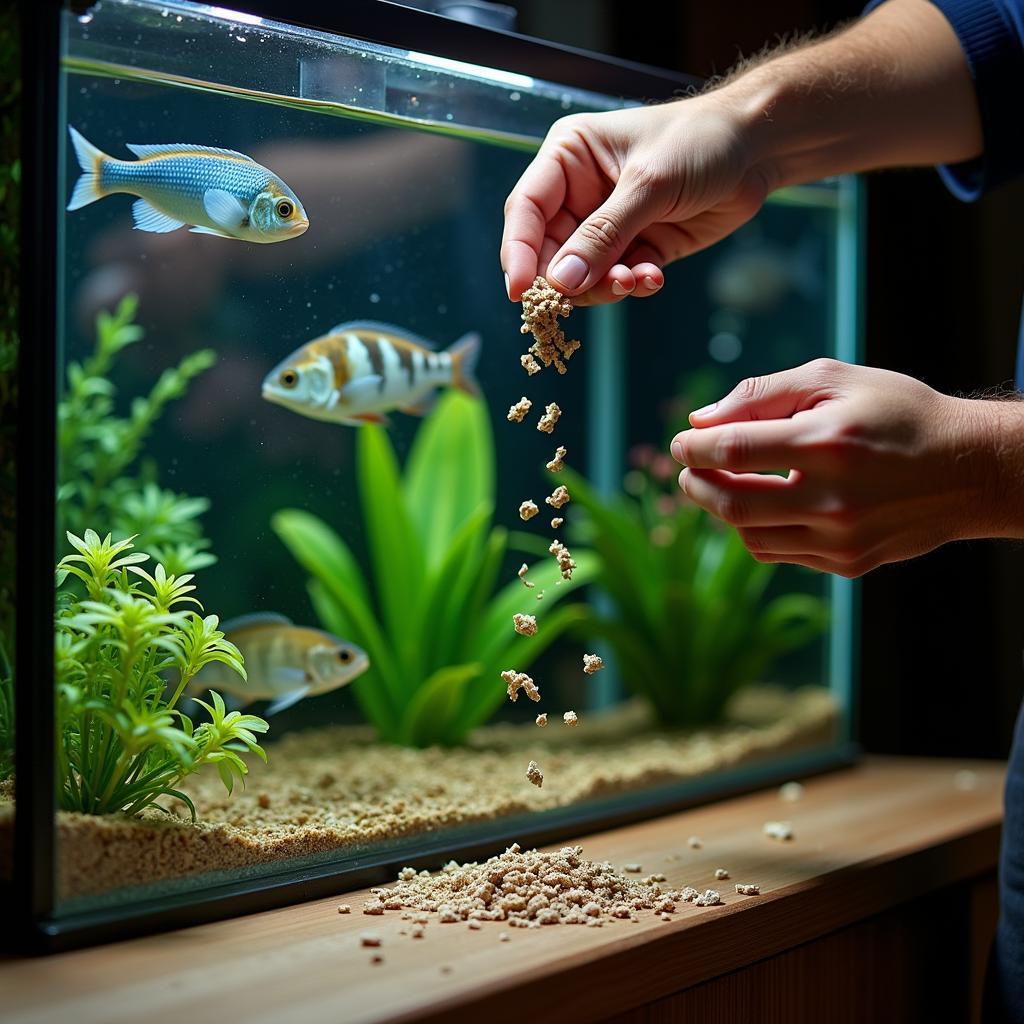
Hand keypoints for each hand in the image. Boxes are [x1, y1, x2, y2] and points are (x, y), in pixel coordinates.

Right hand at [501, 95, 772, 305]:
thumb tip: (562, 281)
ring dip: (605, 286)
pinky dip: (632, 285)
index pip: (526, 210)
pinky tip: (652, 278)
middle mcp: (580, 194)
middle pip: (550, 252)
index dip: (519, 252)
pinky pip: (619, 279)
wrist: (757, 148)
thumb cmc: (699, 141)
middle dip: (569, 279)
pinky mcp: (638, 248)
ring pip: (584, 274)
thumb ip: (604, 235)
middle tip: (593, 292)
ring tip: (633, 281)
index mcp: (568, 159)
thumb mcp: (649, 184)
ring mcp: (608, 224)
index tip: (521, 292)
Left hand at [670, 359, 1019, 577]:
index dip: (693, 448)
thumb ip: (761, 395)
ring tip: (722, 485)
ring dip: (722, 510)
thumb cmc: (896, 412)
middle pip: (730, 504)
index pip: (732, 451)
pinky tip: (760, 507)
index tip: (683, 443)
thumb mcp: (834, 379)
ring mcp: (841, 540)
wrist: (969, 468)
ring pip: (748, 536)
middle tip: (688, 469)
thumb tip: (700, 422)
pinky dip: (755, 531)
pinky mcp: (847, 563)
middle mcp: (834, 499)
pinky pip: (777, 553)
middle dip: (695, 485)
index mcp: (828, 444)